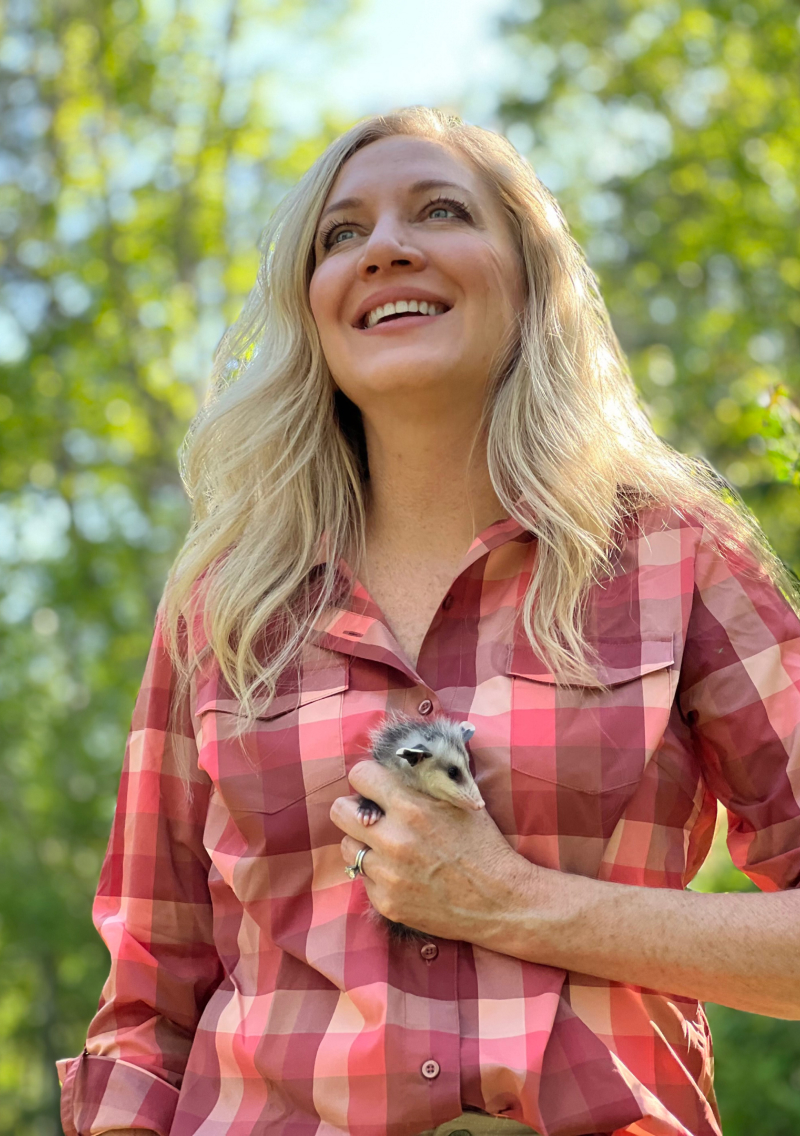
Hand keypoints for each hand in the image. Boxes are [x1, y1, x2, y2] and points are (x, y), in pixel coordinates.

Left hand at [330, 760, 537, 945]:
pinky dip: (378, 875)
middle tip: (373, 815)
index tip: (375, 786)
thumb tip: (393, 764)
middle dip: (355, 809)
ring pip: (348, 846)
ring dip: (364, 843)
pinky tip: (404, 874)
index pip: (360, 776)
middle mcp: (394, 839)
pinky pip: (363, 879)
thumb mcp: (458, 800)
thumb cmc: (484, 845)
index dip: (368, 778)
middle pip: (340, 811)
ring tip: (390, 848)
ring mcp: (387, 873)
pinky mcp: (386, 902)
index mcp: (412, 806)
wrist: (501, 901)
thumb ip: (422, 782)